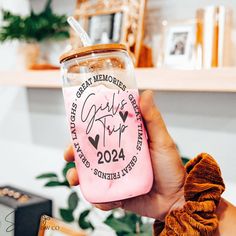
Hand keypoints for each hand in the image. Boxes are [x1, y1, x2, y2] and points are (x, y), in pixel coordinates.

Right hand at [64, 90, 185, 220]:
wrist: (176, 200)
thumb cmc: (171, 168)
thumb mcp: (162, 140)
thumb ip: (153, 118)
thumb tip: (146, 93)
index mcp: (125, 143)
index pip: (101, 133)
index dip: (85, 131)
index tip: (75, 129)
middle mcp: (117, 158)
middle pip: (90, 154)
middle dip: (75, 154)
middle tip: (68, 156)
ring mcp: (115, 176)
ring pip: (89, 174)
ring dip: (78, 177)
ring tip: (75, 180)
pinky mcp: (115, 194)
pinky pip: (100, 196)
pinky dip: (97, 198)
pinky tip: (104, 200)